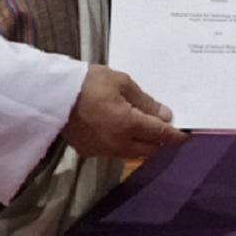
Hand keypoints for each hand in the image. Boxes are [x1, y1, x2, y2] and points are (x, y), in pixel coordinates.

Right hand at [61, 65, 188, 158]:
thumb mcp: (122, 83)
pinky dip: (122, 143)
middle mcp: (117, 143)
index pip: (160, 134)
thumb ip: (145, 102)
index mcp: (128, 124)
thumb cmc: (88, 82)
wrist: (50, 94)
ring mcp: (101, 150)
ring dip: (140, 143)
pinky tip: (118, 128)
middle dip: (158, 141)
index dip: (175, 136)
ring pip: (131, 153)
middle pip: (148, 149)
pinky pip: (113, 151)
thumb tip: (165, 116)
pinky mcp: (87, 151)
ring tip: (140, 126)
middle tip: (162, 126)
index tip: (185, 137)